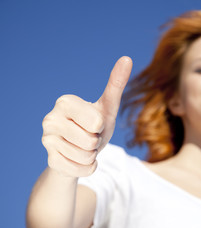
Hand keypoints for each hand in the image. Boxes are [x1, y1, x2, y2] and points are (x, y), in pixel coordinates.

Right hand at [42, 56, 132, 176]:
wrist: (81, 151)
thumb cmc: (95, 125)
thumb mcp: (108, 106)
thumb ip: (116, 84)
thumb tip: (127, 58)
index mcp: (65, 102)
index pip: (96, 121)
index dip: (101, 126)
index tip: (94, 123)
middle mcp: (50, 119)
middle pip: (90, 140)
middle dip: (97, 142)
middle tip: (89, 137)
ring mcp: (46, 141)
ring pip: (85, 156)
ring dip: (92, 155)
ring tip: (84, 147)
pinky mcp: (50, 160)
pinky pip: (80, 169)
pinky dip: (87, 168)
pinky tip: (79, 160)